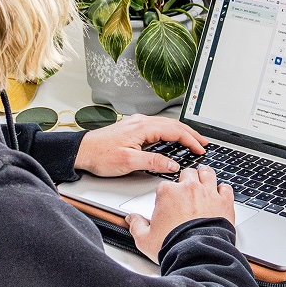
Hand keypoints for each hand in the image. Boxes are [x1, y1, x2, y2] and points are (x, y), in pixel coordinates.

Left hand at [73, 114, 208, 176]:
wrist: (81, 151)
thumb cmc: (100, 156)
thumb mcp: (128, 162)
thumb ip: (153, 162)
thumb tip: (172, 164)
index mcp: (142, 128)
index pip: (174, 131)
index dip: (190, 140)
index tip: (200, 149)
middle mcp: (140, 122)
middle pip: (173, 125)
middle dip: (191, 134)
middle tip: (204, 143)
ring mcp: (136, 123)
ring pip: (166, 125)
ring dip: (181, 132)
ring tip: (192, 140)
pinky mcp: (132, 128)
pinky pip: (157, 126)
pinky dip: (170, 132)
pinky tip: (172, 137)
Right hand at [126, 166, 234, 262]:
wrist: (198, 254)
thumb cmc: (173, 246)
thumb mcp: (145, 239)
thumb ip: (136, 226)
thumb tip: (131, 219)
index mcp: (168, 193)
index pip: (165, 185)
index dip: (167, 193)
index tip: (169, 201)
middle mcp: (189, 188)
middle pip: (188, 173)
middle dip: (187, 180)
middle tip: (187, 189)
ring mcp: (208, 193)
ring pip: (207, 173)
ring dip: (205, 176)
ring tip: (203, 181)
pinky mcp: (224, 202)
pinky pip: (225, 188)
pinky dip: (223, 190)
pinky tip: (220, 195)